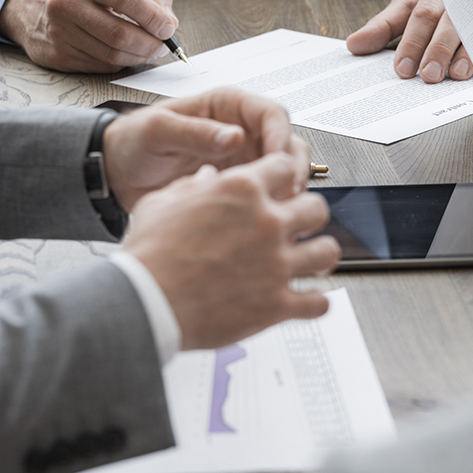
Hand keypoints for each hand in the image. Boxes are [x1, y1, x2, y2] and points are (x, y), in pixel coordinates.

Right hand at [0, 0, 177, 72]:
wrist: (31, 2)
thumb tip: (168, 22)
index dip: (153, 16)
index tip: (167, 27)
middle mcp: (65, 3)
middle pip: (119, 34)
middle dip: (150, 44)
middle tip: (162, 45)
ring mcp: (58, 32)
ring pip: (112, 55)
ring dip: (139, 56)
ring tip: (148, 49)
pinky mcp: (57, 56)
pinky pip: (101, 66)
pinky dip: (120, 62)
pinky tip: (124, 53)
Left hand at [102, 88, 308, 209]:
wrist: (117, 174)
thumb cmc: (132, 142)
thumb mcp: (157, 131)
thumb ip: (194, 132)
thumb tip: (234, 136)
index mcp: (225, 107)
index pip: (271, 114)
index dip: (280, 137)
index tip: (277, 162)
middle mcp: (240, 130)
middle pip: (287, 143)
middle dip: (293, 167)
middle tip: (286, 192)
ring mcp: (242, 159)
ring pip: (284, 171)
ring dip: (287, 189)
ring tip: (276, 209)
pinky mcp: (236, 186)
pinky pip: (265, 193)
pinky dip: (270, 205)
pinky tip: (260, 219)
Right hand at [122, 154, 339, 349]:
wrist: (145, 301)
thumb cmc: (149, 254)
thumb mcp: (162, 203)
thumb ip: (192, 187)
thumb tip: (207, 179)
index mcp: (241, 190)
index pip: (285, 167)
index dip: (284, 178)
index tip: (282, 188)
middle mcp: (266, 223)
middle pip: (317, 208)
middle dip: (309, 216)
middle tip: (301, 225)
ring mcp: (276, 264)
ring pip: (327, 251)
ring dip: (320, 256)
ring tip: (312, 262)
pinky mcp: (277, 304)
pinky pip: (318, 303)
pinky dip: (315, 303)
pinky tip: (307, 301)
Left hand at [347, 0, 472, 83]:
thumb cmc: (436, 0)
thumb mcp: (405, 8)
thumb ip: (381, 27)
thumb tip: (353, 45)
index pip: (420, 16)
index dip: (411, 43)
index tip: (401, 68)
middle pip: (447, 22)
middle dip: (437, 49)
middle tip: (427, 75)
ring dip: (466, 53)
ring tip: (455, 74)